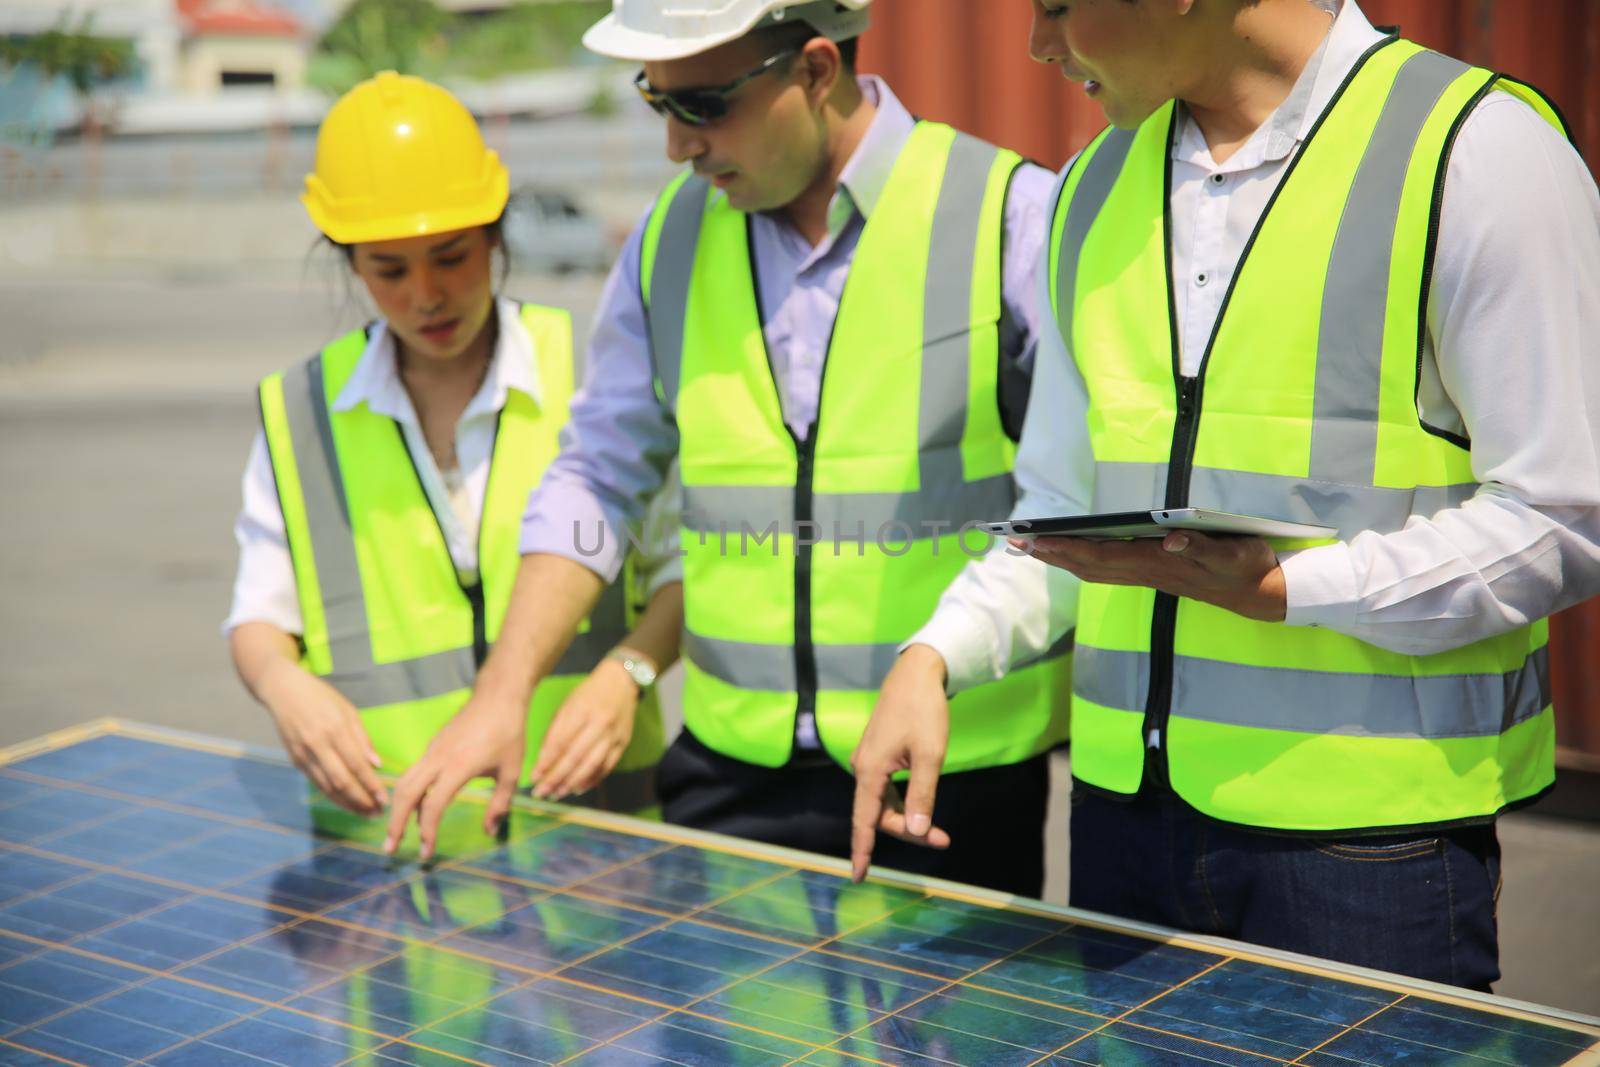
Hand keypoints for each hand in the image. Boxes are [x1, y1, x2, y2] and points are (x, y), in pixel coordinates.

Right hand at [259, 660, 386, 816]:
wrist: (282, 690)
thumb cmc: (320, 697)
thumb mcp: (347, 709)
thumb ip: (362, 738)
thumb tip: (376, 764)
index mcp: (335, 729)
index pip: (357, 765)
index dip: (371, 785)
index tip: (385, 800)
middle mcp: (318, 744)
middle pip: (342, 781)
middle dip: (361, 800)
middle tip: (377, 813)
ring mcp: (303, 753)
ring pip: (327, 786)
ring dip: (347, 803)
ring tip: (364, 813)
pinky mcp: (294, 759)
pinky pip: (316, 782)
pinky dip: (331, 795)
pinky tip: (345, 802)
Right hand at [383, 691, 525, 860]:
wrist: (498, 696)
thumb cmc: (509, 733)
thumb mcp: (512, 771)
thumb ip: (499, 804)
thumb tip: (489, 832)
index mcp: (458, 766)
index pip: (433, 805)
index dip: (427, 831)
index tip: (427, 852)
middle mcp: (438, 758)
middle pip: (406, 794)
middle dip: (395, 823)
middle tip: (390, 849)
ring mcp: (432, 750)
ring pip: (405, 781)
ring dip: (397, 808)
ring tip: (396, 833)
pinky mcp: (432, 746)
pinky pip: (414, 773)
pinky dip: (409, 794)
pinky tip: (416, 809)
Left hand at [529, 659, 638, 800]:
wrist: (622, 682)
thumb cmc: (589, 693)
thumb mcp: (568, 705)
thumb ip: (556, 730)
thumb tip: (542, 760)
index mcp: (581, 710)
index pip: (559, 742)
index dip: (545, 762)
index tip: (533, 777)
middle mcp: (598, 724)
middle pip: (574, 757)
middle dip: (555, 778)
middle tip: (542, 792)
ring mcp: (613, 735)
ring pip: (591, 765)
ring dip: (572, 783)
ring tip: (557, 794)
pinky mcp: (623, 743)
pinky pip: (606, 767)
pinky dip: (592, 780)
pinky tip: (578, 788)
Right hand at [849, 644, 952, 882]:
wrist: (917, 674)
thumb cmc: (925, 711)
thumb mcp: (930, 756)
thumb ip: (922, 796)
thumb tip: (915, 832)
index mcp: (870, 770)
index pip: (864, 820)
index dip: (862, 850)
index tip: (857, 877)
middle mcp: (862, 767)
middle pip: (879, 815)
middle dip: (908, 832)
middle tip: (943, 840)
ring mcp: (868, 760)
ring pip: (883, 803)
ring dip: (907, 820)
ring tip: (938, 833)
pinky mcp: (877, 755)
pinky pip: (885, 790)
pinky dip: (903, 804)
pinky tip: (921, 806)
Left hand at [1016, 531, 1287, 620]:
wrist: (1258, 594)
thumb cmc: (1244, 566)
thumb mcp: (1231, 553)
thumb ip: (1201, 547)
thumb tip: (1170, 541)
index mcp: (1156, 563)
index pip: (1100, 555)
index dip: (1066, 548)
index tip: (1036, 541)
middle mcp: (1145, 571)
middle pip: (1086, 565)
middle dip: (1050, 554)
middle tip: (1014, 542)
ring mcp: (1146, 575)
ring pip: (1092, 569)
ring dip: (1059, 558)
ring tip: (1029, 546)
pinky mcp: (1151, 574)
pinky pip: (1104, 569)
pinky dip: (1079, 560)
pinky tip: (1066, 553)